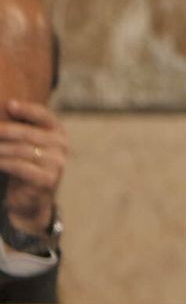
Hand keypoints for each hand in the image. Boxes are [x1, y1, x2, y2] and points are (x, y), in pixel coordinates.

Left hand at [0, 98, 66, 233]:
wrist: (31, 198)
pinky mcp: (47, 180)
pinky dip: (2, 162)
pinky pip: (19, 166)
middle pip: (26, 133)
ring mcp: (56, 164)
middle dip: (2, 130)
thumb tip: (5, 108)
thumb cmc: (24, 165)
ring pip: (20, 150)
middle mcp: (61, 147)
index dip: (27, 109)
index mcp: (58, 133)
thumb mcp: (26, 143)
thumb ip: (20, 128)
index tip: (9, 105)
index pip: (44, 116)